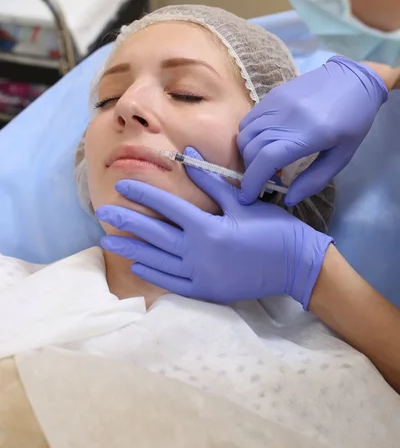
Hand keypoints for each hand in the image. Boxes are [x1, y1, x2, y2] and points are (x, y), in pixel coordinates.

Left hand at [96, 148, 332, 307]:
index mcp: (206, 227)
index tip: (122, 186)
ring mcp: (200, 276)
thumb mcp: (242, 201)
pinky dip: (154, 275)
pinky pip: (172, 284)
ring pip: (157, 261)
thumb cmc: (273, 229)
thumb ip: (210, 181)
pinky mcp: (206, 292)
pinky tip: (138, 267)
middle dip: (126, 222)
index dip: (142, 194)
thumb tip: (187, 155)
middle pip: (153, 235)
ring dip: (131, 250)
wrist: (297, 265)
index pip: (166, 207)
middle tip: (102, 211)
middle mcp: (197, 253)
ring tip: (108, 242)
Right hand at [237, 56, 387, 204]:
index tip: (249, 197)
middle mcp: (286, 118)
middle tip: (263, 181)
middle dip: (250, 172)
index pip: (266, 160)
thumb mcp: (341, 157)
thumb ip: (314, 180)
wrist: (354, 80)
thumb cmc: (353, 122)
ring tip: (263, 163)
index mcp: (308, 135)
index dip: (252, 181)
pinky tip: (263, 142)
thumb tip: (289, 199)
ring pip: (245, 134)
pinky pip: (248, 119)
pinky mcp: (273, 95)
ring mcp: (276, 103)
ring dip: (247, 154)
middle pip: (251, 149)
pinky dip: (249, 137)